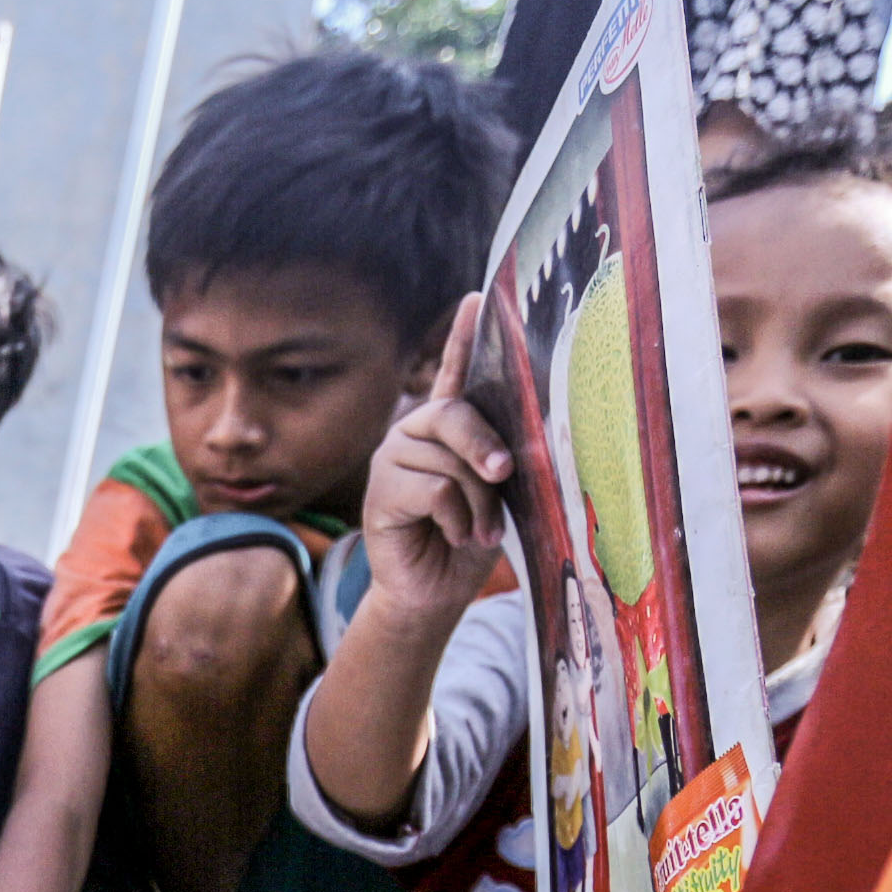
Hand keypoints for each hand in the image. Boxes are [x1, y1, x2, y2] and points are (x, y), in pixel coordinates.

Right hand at [362, 296, 513, 621]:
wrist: (435, 592)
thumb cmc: (472, 539)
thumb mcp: (497, 494)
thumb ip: (500, 461)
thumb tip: (509, 452)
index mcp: (447, 429)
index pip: (455, 372)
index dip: (464, 335)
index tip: (478, 298)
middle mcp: (415, 434)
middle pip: (454, 414)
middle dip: (485, 446)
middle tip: (504, 472)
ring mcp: (394, 460)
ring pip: (449, 461)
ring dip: (477, 502)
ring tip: (478, 529)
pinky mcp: (382, 492)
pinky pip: (433, 489)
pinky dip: (456, 517)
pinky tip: (453, 534)